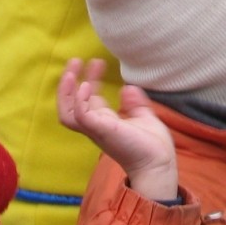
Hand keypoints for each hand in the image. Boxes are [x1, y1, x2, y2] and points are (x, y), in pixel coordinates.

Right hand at [56, 58, 177, 202]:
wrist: (159, 163)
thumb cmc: (152, 147)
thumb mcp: (143, 117)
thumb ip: (134, 103)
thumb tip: (127, 88)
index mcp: (104, 122)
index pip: (88, 98)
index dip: (90, 79)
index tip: (97, 62)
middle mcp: (96, 126)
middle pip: (69, 105)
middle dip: (67, 83)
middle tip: (74, 61)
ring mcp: (96, 129)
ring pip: (67, 112)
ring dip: (66, 90)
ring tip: (73, 70)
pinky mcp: (102, 130)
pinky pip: (81, 116)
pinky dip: (80, 100)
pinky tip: (86, 85)